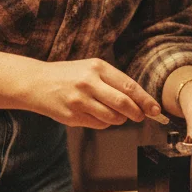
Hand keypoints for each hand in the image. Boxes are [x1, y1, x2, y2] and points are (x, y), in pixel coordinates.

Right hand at [26, 59, 159, 128]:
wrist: (36, 82)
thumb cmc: (68, 75)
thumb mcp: (91, 69)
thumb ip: (113, 82)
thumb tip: (140, 101)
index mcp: (97, 67)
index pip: (128, 86)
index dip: (145, 100)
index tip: (156, 109)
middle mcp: (89, 83)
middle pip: (124, 103)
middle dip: (137, 113)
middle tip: (141, 116)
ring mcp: (79, 100)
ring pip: (113, 117)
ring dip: (120, 119)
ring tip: (114, 113)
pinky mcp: (72, 116)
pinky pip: (99, 124)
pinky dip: (104, 123)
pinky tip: (96, 114)